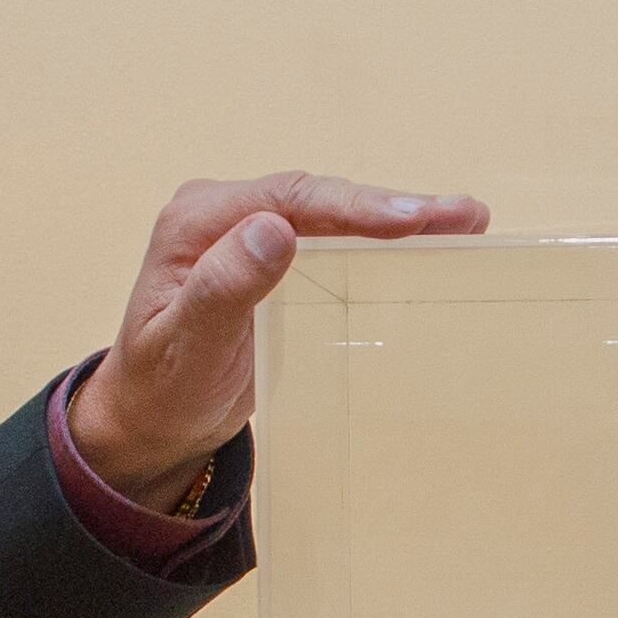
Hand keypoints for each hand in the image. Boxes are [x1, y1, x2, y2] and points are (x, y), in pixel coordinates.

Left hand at [64, 171, 488, 500]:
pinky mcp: (274, 259)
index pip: (290, 200)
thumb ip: (223, 287)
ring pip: (335, 216)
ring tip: (466, 220)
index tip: (410, 219)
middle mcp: (226, 215)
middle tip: (464, 215)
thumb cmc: (162, 388)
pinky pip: (334, 240)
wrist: (150, 418)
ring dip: (399, 218)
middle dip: (394, 207)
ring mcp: (251, 234)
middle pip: (321, 199)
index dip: (355, 206)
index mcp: (199, 221)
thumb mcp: (187, 347)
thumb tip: (273, 228)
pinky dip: (381, 242)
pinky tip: (429, 243)